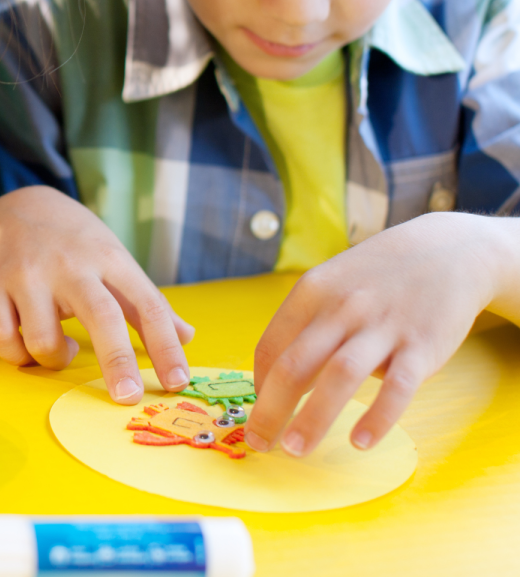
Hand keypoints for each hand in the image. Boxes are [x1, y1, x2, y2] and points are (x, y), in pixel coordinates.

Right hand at [0, 185, 193, 402]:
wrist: (17, 208)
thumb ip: (147, 302)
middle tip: (127, 396)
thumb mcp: (115, 260)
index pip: (147, 304)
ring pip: (44, 339)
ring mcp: (27, 274)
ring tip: (61, 349)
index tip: (178, 382)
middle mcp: (70, 264)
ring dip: (56, 359)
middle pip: (100, 316)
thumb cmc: (76, 244)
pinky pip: (3, 339)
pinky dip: (18, 356)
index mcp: (109, 258)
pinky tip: (27, 348)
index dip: (165, 346)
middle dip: (117, 361)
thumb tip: (188, 337)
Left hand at [246, 212, 512, 455]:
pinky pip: (396, 388)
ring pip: (339, 378)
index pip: (271, 346)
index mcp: (311, 293)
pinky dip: (377, 417)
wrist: (447, 252)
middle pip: (294, 365)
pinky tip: (360, 442)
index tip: (256, 411)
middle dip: (270, 409)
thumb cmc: (375, 277)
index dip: (258, 385)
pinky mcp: (421, 346)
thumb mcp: (332, 285)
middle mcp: (341, 308)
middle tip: (259, 443)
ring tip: (296, 451)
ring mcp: (382, 327)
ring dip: (313, 418)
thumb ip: (306, 326)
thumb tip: (277, 378)